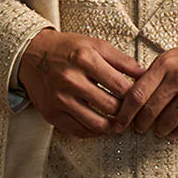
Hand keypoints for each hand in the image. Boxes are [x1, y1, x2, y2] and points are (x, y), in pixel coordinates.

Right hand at [18, 28, 145, 136]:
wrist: (32, 55)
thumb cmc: (67, 49)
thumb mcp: (95, 45)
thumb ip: (122, 60)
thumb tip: (145, 74)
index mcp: (85, 59)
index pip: (121, 87)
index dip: (136, 96)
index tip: (141, 99)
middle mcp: (71, 80)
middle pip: (111, 107)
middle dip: (126, 114)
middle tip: (133, 114)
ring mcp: (59, 99)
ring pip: (96, 124)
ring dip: (113, 127)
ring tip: (120, 123)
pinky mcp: (51, 114)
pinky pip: (79, 131)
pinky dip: (94, 132)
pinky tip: (102, 126)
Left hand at [112, 29, 177, 138]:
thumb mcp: (174, 56)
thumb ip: (155, 74)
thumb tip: (134, 96)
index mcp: (165, 64)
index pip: (137, 94)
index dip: (125, 113)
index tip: (119, 123)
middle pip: (150, 110)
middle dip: (141, 125)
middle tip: (139, 129)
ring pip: (169, 121)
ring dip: (160, 130)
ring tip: (159, 131)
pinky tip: (175, 132)